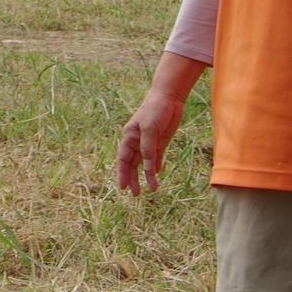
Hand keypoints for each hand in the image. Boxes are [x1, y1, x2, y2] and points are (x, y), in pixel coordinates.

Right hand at [115, 51, 206, 196]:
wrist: (169, 97)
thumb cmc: (155, 109)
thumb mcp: (149, 128)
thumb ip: (148, 149)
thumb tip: (148, 169)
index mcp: (130, 136)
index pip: (123, 159)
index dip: (122, 173)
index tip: (123, 187)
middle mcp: (138, 141)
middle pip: (133, 163)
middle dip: (133, 178)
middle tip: (135, 194)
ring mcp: (149, 142)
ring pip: (146, 163)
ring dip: (147, 176)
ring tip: (153, 189)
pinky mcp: (161, 141)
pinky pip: (156, 158)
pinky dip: (156, 167)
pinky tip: (156, 176)